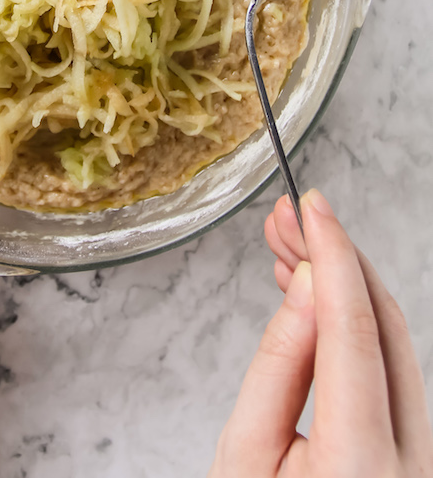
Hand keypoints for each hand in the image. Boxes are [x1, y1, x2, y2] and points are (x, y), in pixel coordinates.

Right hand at [209, 189, 432, 476]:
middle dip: (337, 258)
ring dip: (344, 286)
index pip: (354, 330)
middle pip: (386, 327)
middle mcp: (414, 463)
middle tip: (289, 216)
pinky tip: (316, 297)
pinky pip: (392, 372)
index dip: (333, 255)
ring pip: (394, 345)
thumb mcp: (243, 456)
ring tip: (289, 248)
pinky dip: (354, 324)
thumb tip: (309, 283)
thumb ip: (278, 365)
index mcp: (363, 466)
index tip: (311, 205)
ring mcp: (425, 460)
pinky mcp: (418, 453)